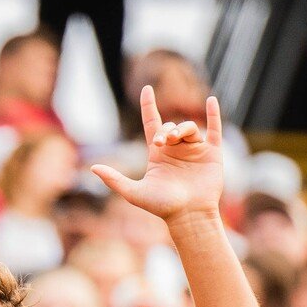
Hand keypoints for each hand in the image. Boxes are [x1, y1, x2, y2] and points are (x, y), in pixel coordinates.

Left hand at [91, 87, 224, 222]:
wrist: (189, 216)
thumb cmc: (162, 207)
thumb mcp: (134, 192)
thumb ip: (114, 180)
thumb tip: (92, 169)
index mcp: (158, 154)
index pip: (152, 123)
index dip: (149, 106)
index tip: (147, 89)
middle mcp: (176, 150)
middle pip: (170, 126)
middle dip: (166, 129)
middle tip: (162, 142)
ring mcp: (195, 151)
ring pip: (189, 127)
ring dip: (182, 129)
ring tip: (175, 139)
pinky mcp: (212, 154)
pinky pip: (215, 130)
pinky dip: (214, 115)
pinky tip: (211, 100)